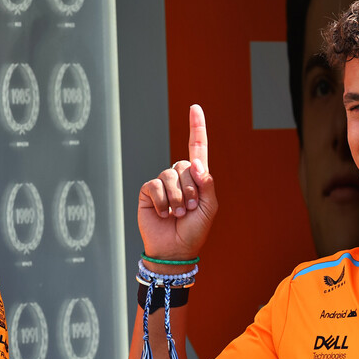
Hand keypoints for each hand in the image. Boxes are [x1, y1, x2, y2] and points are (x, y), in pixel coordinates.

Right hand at [138, 104, 215, 263]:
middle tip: (190, 209)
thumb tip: (195, 163)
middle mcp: (179, 177)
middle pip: (185, 165)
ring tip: (178, 214)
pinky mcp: (149, 192)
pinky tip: (164, 214)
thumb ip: (206, 184)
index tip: (195, 107)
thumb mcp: (209, 208)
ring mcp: (163, 184)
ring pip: (170, 175)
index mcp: (197, 179)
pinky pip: (155, 185)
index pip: (197, 148)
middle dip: (190, 189)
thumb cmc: (194, 231)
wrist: (175, 251)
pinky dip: (163, 202)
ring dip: (177, 198)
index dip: (196, 127)